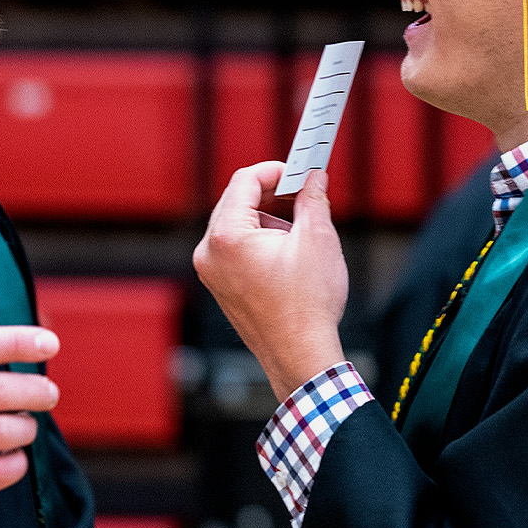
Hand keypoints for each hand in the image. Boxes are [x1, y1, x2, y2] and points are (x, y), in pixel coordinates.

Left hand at [193, 163, 347, 400]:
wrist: (300, 357)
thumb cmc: (308, 304)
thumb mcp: (318, 240)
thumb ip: (313, 199)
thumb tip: (314, 176)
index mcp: (227, 236)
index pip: (245, 181)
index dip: (275, 171)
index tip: (299, 172)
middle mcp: (209, 252)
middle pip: (237, 200)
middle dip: (272, 195)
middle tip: (304, 195)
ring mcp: (211, 271)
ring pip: (236, 224)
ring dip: (267, 218)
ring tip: (299, 233)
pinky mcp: (219, 285)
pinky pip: (234, 247)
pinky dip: (258, 240)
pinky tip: (286, 253)